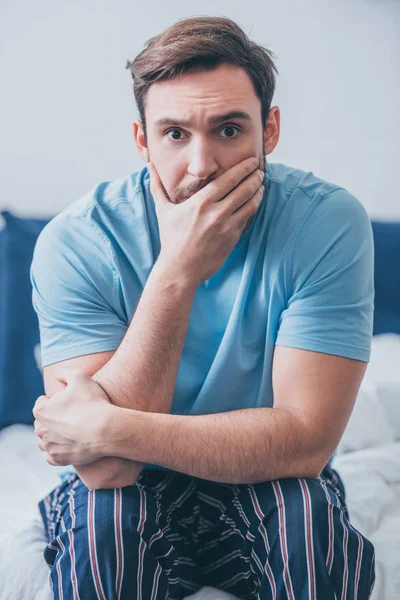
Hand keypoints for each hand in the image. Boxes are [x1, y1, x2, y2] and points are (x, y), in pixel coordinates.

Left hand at [33, 368, 113, 465]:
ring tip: (70, 430)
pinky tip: (69, 444)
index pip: (42, 402)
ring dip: (53, 435)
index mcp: (41, 410)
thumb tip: (55, 374)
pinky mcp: (58, 459)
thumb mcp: (80, 376)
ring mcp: (49, 446)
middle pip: (42, 422)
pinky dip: (58, 451)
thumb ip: (64, 372)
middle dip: (53, 418)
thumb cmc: (93, 402)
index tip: (69, 401)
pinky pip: (52, 456)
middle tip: (71, 415)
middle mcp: (40, 430)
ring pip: (45, 440)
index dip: (55, 399)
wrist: (106, 430)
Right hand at [148, 156, 263, 286]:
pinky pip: (247, 219)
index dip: (244, 168)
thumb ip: (158, 186)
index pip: (228, 179)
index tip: (252, 161)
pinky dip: (252, 209)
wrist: (180, 269)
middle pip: (244, 189)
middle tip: (261, 170)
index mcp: (200, 203)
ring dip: (258, 193)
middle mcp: (216, 213)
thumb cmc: (171, 239)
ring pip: (250, 204)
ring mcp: (227, 227)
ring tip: (261, 185)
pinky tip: (253, 203)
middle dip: (255, 177)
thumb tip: (150, 166)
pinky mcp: (233, 239)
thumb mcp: (163, 211)